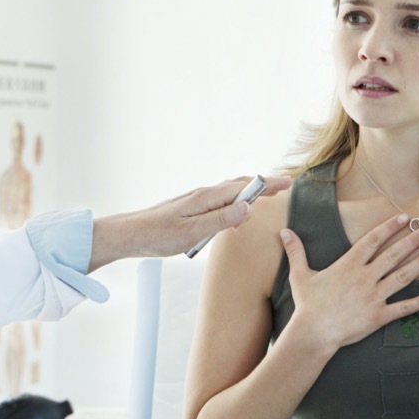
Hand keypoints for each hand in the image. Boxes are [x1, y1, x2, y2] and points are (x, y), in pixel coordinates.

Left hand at [88, 176, 290, 270]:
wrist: (130, 234)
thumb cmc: (158, 235)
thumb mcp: (193, 233)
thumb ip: (221, 221)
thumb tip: (248, 208)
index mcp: (206, 198)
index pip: (244, 188)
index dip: (267, 185)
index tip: (287, 183)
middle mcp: (203, 195)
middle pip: (239, 185)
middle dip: (262, 185)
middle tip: (284, 187)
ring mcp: (197, 201)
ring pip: (229, 192)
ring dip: (250, 191)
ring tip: (266, 195)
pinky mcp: (191, 209)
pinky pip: (220, 201)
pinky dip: (235, 201)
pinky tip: (236, 212)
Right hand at [281, 214, 418, 352]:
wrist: (313, 333)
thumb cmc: (307, 305)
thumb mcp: (300, 275)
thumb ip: (296, 251)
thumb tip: (284, 232)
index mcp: (349, 265)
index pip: (373, 241)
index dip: (389, 228)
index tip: (404, 218)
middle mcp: (365, 277)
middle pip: (394, 255)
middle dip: (413, 240)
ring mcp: (374, 297)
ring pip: (403, 276)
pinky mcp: (379, 316)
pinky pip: (404, 308)